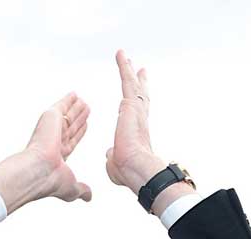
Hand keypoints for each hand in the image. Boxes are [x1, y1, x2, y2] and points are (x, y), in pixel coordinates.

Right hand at [0, 93, 91, 214]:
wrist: (39, 171)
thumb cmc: (52, 181)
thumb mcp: (72, 188)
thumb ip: (82, 189)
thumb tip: (89, 197)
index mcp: (58, 156)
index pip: (71, 141)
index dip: (79, 133)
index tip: (85, 126)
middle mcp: (54, 141)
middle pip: (70, 126)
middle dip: (78, 119)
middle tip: (86, 109)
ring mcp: (51, 128)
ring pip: (68, 116)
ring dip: (76, 109)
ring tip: (84, 101)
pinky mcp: (50, 117)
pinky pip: (62, 106)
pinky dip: (68, 100)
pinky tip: (75, 94)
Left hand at [106, 50, 192, 214]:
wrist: (136, 168)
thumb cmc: (129, 172)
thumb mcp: (116, 162)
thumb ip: (113, 155)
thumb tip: (110, 153)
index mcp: (137, 133)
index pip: (137, 114)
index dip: (137, 103)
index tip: (137, 95)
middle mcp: (140, 120)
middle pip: (140, 96)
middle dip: (139, 82)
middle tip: (140, 70)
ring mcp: (137, 111)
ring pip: (133, 85)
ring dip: (128, 70)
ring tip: (124, 57)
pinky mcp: (132, 104)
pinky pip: (127, 80)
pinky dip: (124, 67)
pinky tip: (120, 55)